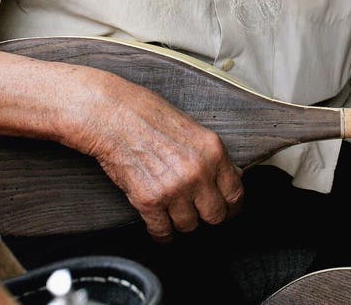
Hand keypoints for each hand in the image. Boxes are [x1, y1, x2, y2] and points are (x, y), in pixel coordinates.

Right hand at [77, 71, 243, 242]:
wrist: (115, 116)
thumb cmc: (151, 116)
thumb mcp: (193, 129)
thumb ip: (213, 156)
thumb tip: (231, 177)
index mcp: (213, 151)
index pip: (235, 193)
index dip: (231, 206)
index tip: (227, 210)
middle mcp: (197, 172)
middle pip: (215, 216)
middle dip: (206, 216)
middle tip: (198, 210)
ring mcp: (174, 189)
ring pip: (189, 226)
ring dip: (181, 222)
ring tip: (173, 209)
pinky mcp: (149, 201)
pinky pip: (162, 232)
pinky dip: (161, 233)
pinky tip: (160, 225)